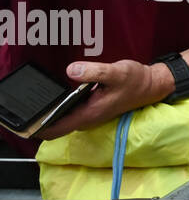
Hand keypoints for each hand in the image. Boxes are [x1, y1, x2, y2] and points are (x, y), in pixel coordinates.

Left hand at [37, 59, 169, 139]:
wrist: (152, 84)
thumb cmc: (135, 80)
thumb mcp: (116, 72)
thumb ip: (94, 71)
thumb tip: (71, 70)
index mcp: (89, 114)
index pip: (55, 129)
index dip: (38, 127)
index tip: (26, 118)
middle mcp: (87, 118)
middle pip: (55, 126)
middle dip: (41, 118)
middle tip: (30, 103)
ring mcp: (90, 115)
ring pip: (62, 119)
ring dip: (52, 112)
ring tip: (42, 97)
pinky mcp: (92, 108)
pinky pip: (70, 112)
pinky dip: (62, 106)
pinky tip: (61, 94)